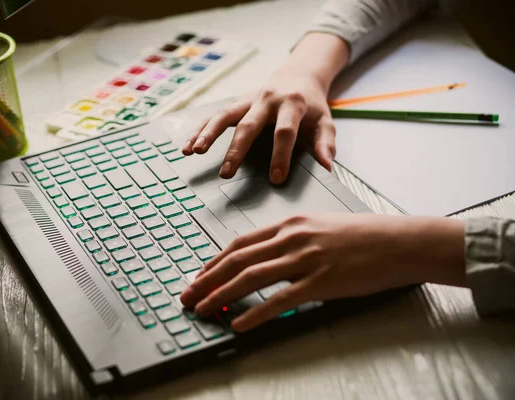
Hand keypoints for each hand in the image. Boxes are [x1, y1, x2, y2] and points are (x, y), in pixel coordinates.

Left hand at [180, 213, 465, 331]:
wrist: (400, 241)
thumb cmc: (364, 235)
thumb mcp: (321, 226)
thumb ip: (293, 239)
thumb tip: (268, 257)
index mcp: (290, 223)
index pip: (241, 242)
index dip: (215, 260)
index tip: (199, 274)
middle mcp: (292, 238)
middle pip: (238, 258)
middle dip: (207, 278)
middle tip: (188, 295)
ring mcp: (306, 259)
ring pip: (252, 277)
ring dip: (221, 294)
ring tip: (203, 308)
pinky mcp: (322, 282)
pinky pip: (281, 300)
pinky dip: (256, 313)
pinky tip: (239, 323)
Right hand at [182, 65, 335, 183]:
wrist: (297, 77)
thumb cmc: (311, 105)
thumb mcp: (325, 121)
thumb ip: (325, 144)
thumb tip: (327, 167)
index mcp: (292, 104)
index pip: (284, 132)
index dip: (280, 155)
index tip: (275, 179)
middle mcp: (266, 100)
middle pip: (249, 125)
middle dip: (236, 150)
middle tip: (226, 172)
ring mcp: (247, 100)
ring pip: (224, 116)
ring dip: (208, 134)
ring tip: (194, 151)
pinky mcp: (236, 104)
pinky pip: (214, 116)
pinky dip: (198, 130)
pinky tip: (186, 146)